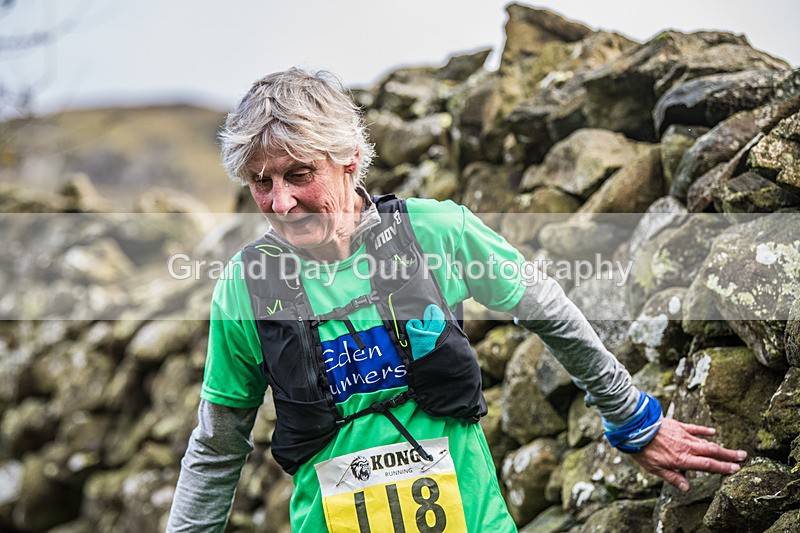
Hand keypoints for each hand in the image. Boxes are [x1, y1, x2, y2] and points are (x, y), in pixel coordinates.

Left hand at [630, 418, 746, 491]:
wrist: (636, 428)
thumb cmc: (644, 450)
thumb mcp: (655, 469)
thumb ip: (673, 478)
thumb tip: (687, 488)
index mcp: (683, 459)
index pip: (708, 465)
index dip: (723, 468)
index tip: (736, 469)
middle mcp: (687, 447)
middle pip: (712, 452)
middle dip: (729, 456)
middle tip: (743, 457)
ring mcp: (684, 435)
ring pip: (706, 442)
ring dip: (720, 446)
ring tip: (732, 450)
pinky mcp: (678, 425)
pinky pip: (695, 428)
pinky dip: (705, 430)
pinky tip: (713, 431)